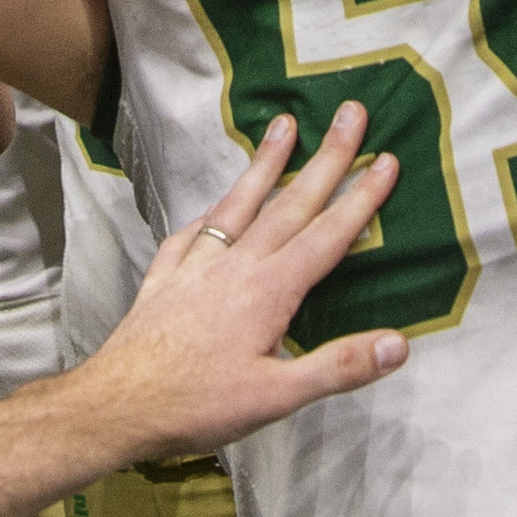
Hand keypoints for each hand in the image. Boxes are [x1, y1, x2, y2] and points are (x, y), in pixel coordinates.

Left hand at [64, 106, 410, 461]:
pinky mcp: (165, 275)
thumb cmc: (198, 404)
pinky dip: (210, 213)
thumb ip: (339, 367)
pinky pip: (193, 232)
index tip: (387, 159)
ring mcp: (197, 264)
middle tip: (351, 112)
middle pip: (291, 203)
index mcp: (270, 290)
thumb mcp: (277, 397)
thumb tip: (399, 344)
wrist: (117, 403)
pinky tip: (213, 207)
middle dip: (328, 157)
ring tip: (285, 123)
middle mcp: (237, 265)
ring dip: (267, 163)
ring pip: (240, 203)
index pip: (327, 235)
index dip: (361, 198)